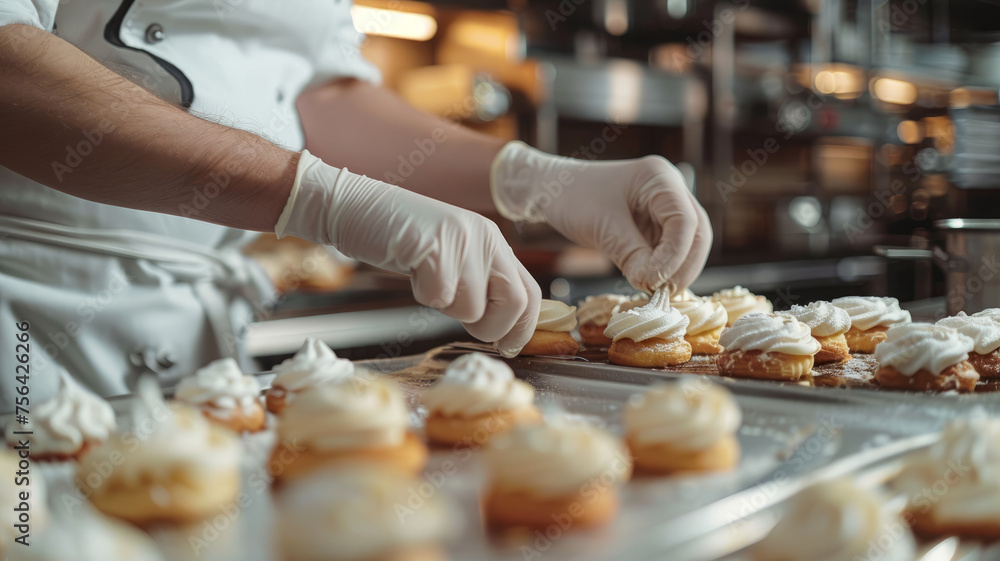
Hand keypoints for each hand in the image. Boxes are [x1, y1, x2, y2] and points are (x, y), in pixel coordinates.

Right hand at [276, 150, 540, 354]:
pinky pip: (439, 296)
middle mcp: (486, 238)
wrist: (355, 208)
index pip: (530, 292)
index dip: (523, 327)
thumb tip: (501, 329)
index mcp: (493, 242)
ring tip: (426, 279)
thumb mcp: (451, 258)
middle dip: (490, 327)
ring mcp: (463, 239)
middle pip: (515, 303)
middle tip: (460, 320)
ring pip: (472, 306)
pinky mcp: (436, 245)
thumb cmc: (400, 241)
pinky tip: (412, 270)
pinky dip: (421, 293)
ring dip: (445, 306)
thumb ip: (478, 282)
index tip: (507, 345)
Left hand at [490, 141, 711, 292]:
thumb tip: (653, 284)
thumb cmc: (572, 198)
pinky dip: (663, 268)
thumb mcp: (602, 228)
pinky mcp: (654, 224)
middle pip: (697, 232)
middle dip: (683, 265)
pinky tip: (649, 282)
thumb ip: (632, 255)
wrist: (551, 190)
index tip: (656, 281)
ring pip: (687, 244)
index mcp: (659, 178)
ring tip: (654, 291)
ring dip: (675, 269)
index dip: (676, 255)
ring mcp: (663, 207)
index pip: (685, 220)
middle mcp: (669, 189)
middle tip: (663, 293)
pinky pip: (669, 249)